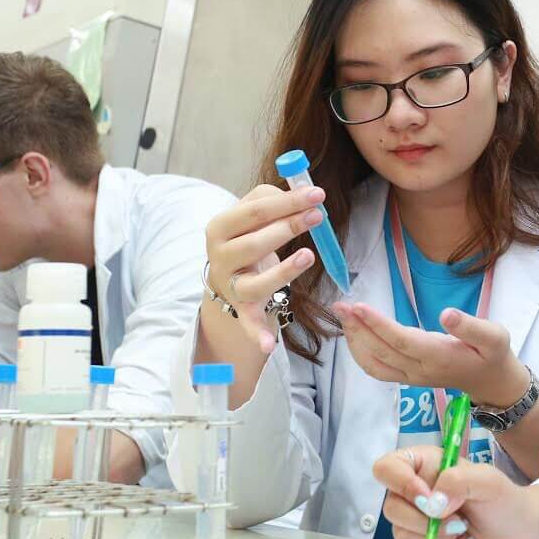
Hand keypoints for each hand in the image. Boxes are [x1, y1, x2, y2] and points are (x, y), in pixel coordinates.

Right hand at [202, 184, 325, 354]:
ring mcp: (230, 285)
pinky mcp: (241, 308)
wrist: (228, 272)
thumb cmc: (247, 235)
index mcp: (219, 227)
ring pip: (256, 283)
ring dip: (283, 272)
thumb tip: (298, 192)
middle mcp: (219, 257)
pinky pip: (248, 323)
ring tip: (309, 255)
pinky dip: (256, 335)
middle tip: (318, 216)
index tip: (317, 194)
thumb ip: (270, 198)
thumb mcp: (251, 212)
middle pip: (254, 244)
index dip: (287, 202)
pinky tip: (267, 345)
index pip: (255, 211)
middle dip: (288, 228)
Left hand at [331, 303, 527, 407]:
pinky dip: (360, 354)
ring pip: (375, 363)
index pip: (402, 340)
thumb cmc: (492, 354)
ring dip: (355, 341)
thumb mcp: (494, 337)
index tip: (358, 306)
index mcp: (440, 357)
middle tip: (339, 305)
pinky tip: (353, 335)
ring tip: (342, 316)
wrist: (490, 382)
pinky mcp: (407, 378)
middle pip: (382, 351)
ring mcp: (411, 377)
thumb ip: (470, 327)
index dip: (378, 325)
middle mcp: (421, 370)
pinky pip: (377, 369)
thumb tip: (447, 314)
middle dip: (358, 328)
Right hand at [372, 444, 538, 538]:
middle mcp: (416, 492)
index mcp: (425, 466)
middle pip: (390, 507)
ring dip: (436, 538)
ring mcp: (418, 521)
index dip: (400, 484)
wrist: (521, 536)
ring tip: (464, 531)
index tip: (428, 498)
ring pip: (400, 535)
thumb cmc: (506, 501)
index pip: (387, 468)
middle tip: (457, 520)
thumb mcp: (489, 481)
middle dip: (423, 520)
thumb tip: (433, 501)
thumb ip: (459, 480)